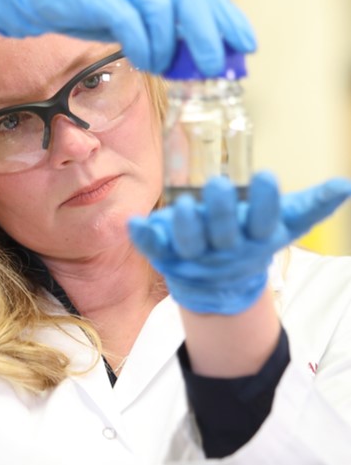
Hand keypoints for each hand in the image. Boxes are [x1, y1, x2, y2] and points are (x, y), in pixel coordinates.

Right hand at [0, 0, 255, 74]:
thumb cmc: (80, 5)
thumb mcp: (127, 13)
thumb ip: (159, 27)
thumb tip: (190, 56)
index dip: (227, 19)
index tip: (244, 45)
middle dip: (208, 36)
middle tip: (215, 66)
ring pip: (165, 12)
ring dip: (168, 48)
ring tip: (164, 68)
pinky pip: (134, 24)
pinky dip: (144, 47)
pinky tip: (144, 62)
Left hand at [128, 173, 350, 314]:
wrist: (221, 288)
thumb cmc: (253, 243)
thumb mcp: (283, 226)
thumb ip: (310, 207)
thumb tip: (345, 185)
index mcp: (253, 240)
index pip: (263, 222)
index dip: (265, 203)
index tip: (266, 176)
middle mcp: (223, 250)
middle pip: (222, 233)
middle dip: (220, 212)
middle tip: (218, 184)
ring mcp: (193, 256)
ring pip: (188, 243)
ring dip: (185, 226)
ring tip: (182, 205)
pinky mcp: (166, 256)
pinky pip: (153, 249)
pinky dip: (144, 238)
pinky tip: (134, 223)